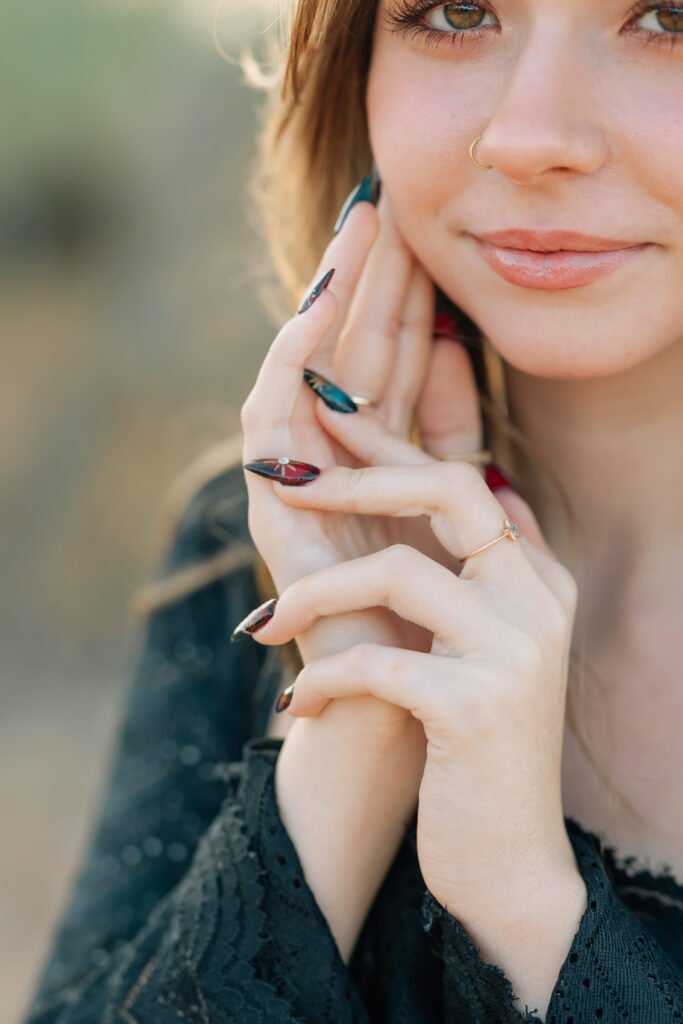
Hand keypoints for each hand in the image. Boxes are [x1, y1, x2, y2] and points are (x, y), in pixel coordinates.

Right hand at [241, 191, 487, 690]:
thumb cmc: (423, 610)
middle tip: (387, 198)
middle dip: (371, 276)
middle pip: (351, 349)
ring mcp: (297, 476)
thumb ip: (446, 423)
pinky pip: (271, 419)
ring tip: (357, 228)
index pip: (391, 358)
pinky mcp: (269, 507)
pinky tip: (315, 310)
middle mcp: (333, 456)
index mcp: (377, 453)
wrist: (393, 704)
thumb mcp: (447, 491)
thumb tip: (450, 341)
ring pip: (309, 369)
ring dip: (330, 299)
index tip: (432, 231)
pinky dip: (291, 364)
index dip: (409, 294)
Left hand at [255, 453, 580, 917]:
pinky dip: (320, 678)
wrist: (507, 861)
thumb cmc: (472, 746)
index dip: (390, 445)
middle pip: (446, 491)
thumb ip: (467, 573)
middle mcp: (537, 601)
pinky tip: (295, 705)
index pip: (463, 479)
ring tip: (267, 627)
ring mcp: (513, 651)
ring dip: (315, 594)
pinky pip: (371, 661)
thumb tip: (431, 494)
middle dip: (355, 478)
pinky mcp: (474, 707)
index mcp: (536, 578)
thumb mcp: (478, 648)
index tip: (326, 417)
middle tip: (287, 482)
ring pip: (394, 571)